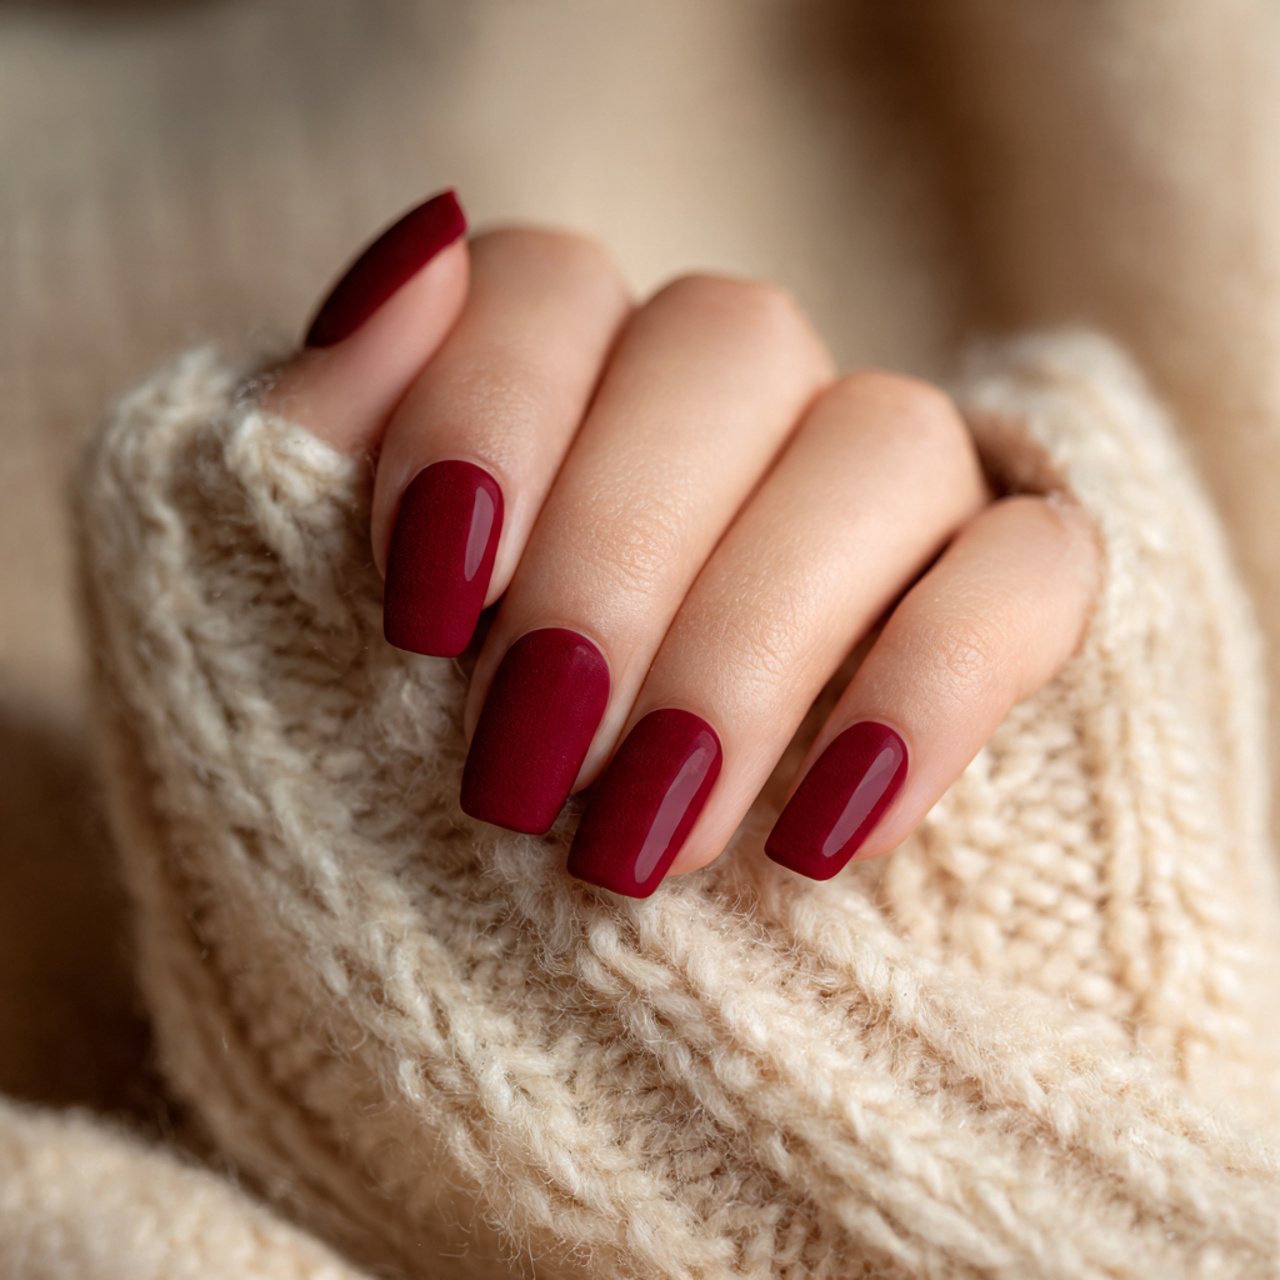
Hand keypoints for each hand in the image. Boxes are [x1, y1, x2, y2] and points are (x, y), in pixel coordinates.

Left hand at [264, 191, 1098, 897]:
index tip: (426, 609)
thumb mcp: (338, 607)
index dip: (484, 415)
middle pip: (728, 347)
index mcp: (580, 363)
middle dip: (613, 564)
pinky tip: (827, 838)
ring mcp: (892, 476)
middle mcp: (745, 391)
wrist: (567, 908)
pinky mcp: (1014, 582)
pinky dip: (931, 693)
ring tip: (638, 845)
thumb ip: (335, 436)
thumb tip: (410, 252)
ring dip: (751, 647)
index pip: (551, 280)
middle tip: (519, 773)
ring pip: (885, 446)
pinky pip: (1031, 578)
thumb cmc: (435, 746)